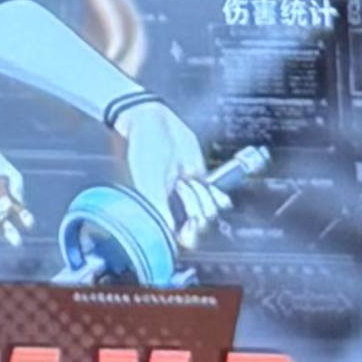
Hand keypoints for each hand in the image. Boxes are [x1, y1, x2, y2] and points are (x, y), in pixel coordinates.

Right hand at [117, 96, 228, 247]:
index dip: (189, 235)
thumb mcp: (148, 184)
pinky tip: (206, 184)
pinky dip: (217, 194)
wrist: (154, 122)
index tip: (190, 224)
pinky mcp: (202, 183)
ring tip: (186, 178)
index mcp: (157, 214)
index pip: (180, 239)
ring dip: (202, 194)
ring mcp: (189, 196)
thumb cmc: (142, 151)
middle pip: (199, 227)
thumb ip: (159, 212)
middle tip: (180, 187)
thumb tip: (170, 235)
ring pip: (211, 212)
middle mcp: (174, 208)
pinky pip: (219, 200)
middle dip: (194, 206)